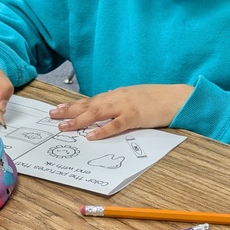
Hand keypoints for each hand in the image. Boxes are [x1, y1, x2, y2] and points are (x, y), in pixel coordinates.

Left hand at [49, 84, 193, 139]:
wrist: (178, 98)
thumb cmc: (158, 99)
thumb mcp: (134, 98)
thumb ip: (119, 104)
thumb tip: (104, 112)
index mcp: (117, 94)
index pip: (91, 100)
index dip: (73, 105)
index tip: (58, 108)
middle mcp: (118, 97)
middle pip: (88, 104)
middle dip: (69, 110)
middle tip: (52, 116)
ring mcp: (126, 106)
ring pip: (97, 112)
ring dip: (79, 120)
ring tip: (63, 126)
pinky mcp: (136, 117)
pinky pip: (116, 125)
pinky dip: (102, 130)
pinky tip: (90, 136)